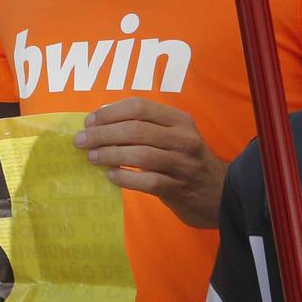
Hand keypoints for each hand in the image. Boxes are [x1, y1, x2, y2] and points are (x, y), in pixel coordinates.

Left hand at [73, 97, 227, 227]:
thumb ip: (144, 126)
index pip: (140, 106)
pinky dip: (125, 177)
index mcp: (179, 120)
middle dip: (103, 134)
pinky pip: (148, 181)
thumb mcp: (173, 136)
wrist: (220, 194)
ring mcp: (183, 164)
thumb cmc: (185, 160)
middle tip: (81, 140)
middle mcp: (183, 138)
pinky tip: (111, 176)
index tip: (89, 121)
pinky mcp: (179, 188)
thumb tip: (99, 122)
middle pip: (136, 130)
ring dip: (110, 154)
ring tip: (91, 157)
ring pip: (141, 155)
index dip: (110, 112)